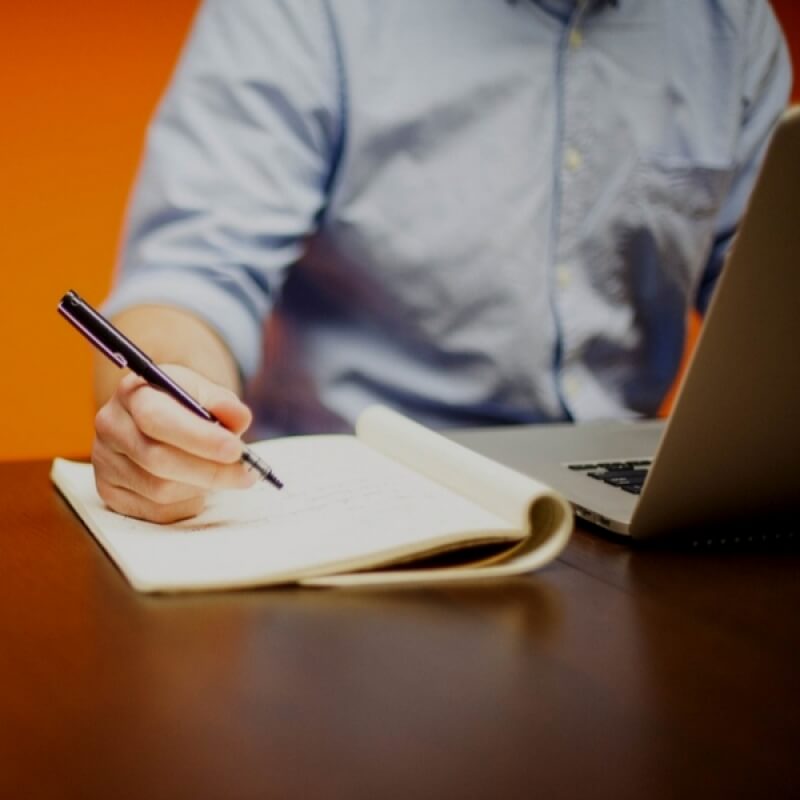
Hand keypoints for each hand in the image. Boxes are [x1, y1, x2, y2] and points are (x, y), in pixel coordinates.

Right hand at [92, 364, 258, 522]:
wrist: (157, 420)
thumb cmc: (185, 406)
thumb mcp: (204, 393)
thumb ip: (224, 403)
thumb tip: (239, 418)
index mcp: (133, 393)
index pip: (157, 418)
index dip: (198, 438)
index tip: (235, 450)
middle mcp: (111, 426)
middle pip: (158, 460)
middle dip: (210, 470)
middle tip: (246, 473)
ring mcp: (105, 462)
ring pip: (159, 490)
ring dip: (201, 487)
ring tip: (221, 474)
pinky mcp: (110, 493)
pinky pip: (157, 511)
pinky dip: (187, 502)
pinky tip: (196, 486)